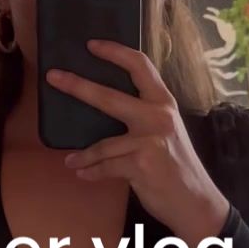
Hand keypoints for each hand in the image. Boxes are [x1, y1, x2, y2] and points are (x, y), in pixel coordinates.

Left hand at [49, 41, 230, 245]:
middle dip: (77, 86)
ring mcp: (149, 140)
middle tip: (53, 77)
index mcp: (164, 103)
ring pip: (103, 144)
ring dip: (83, 155)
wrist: (195, 201)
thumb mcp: (167, 132)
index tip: (92, 45)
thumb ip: (144, 118)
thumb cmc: (177, 167)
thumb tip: (108, 109)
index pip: (140, 66)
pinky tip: (83, 174)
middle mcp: (158, 117)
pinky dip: (91, 172)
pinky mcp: (140, 164)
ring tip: (72, 160)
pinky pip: (105, 166)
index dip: (115, 52)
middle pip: (109, 97)